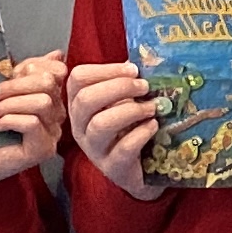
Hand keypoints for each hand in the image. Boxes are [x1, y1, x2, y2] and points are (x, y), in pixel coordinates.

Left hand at [0, 54, 67, 187]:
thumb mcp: (1, 89)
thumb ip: (21, 71)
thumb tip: (55, 53)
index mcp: (49, 95)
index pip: (55, 70)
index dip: (32, 66)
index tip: (8, 74)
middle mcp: (56, 114)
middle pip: (49, 84)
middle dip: (15, 85)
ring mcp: (52, 133)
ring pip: (43, 103)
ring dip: (11, 104)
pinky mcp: (43, 149)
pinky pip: (33, 123)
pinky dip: (11, 120)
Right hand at [72, 59, 169, 200]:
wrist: (143, 172)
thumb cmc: (131, 130)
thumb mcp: (124, 103)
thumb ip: (126, 84)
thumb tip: (144, 60)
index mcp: (80, 105)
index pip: (77, 79)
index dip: (106, 70)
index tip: (133, 69)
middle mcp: (80, 126)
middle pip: (86, 99)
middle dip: (119, 87)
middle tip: (145, 87)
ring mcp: (94, 149)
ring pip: (100, 124)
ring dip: (130, 110)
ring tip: (152, 108)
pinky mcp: (113, 168)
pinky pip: (123, 147)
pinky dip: (141, 133)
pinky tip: (154, 126)